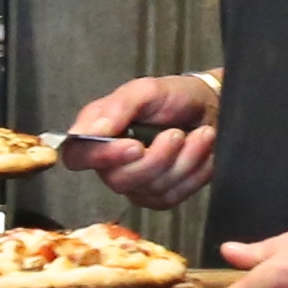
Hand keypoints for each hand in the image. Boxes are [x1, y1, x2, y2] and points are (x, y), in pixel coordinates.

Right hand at [62, 72, 218, 207]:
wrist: (210, 108)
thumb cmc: (175, 97)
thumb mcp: (146, 90)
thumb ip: (116, 108)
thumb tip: (88, 131)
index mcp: (99, 133)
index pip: (77, 156)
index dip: (101, 157)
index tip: (133, 146)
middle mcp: (112, 162)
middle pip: (119, 180)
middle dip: (157, 157)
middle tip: (176, 133)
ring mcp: (136, 183)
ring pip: (152, 188)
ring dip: (183, 160)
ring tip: (198, 135)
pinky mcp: (160, 196)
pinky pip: (173, 195)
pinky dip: (194, 171)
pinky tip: (199, 151)